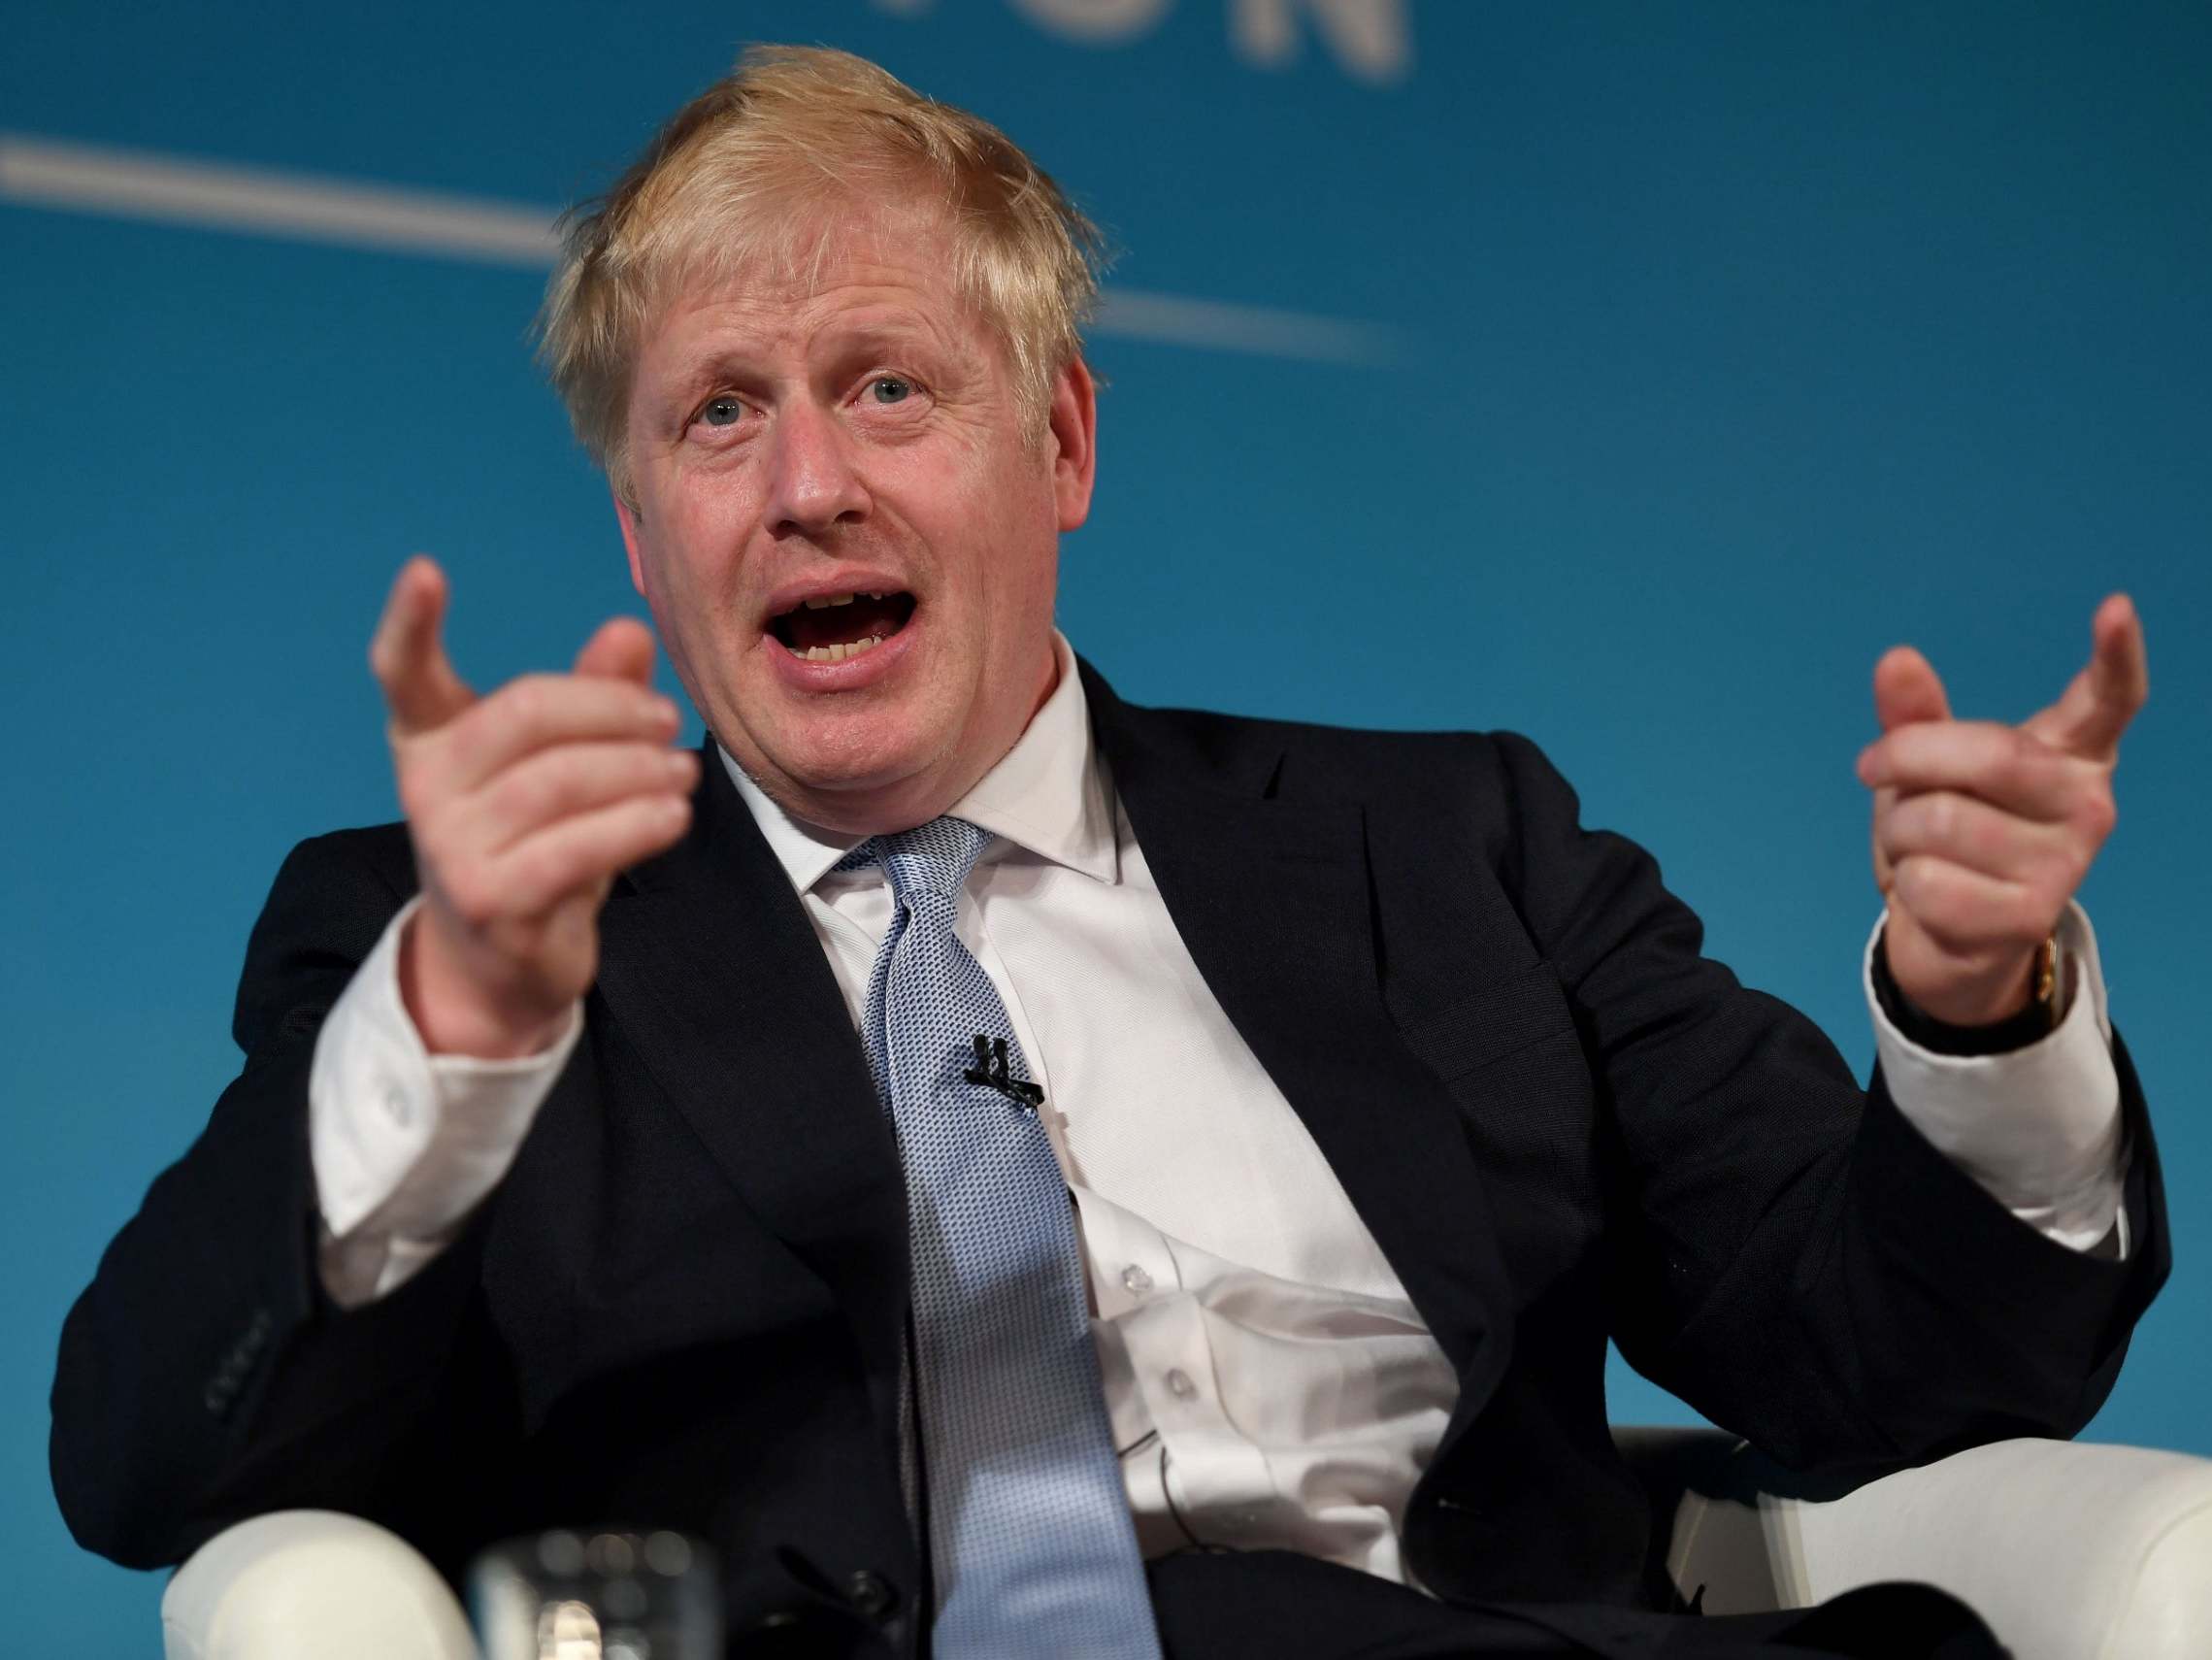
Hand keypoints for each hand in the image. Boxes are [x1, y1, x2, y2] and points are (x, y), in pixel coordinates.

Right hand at [369, 556, 697, 1056]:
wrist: (500, 964)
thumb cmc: (534, 842)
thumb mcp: (561, 764)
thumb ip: (593, 695)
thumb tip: (628, 629)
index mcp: (429, 740)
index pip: (403, 674)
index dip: (409, 623)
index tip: (426, 570)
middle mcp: (427, 789)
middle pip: (525, 715)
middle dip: (612, 709)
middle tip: (668, 721)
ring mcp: (453, 848)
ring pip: (560, 782)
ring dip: (640, 769)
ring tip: (683, 772)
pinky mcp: (494, 902)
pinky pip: (578, 848)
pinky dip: (638, 824)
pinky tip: (674, 815)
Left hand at [1856, 594, 2147, 1026]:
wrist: (1953, 938)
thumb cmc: (1946, 834)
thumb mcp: (1926, 770)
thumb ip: (1915, 718)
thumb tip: (1898, 659)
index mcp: (2070, 754)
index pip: (2110, 699)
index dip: (2117, 655)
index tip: (2115, 607)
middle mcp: (2088, 804)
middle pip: (1990, 754)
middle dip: (1906, 758)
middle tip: (1868, 767)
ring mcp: (2066, 864)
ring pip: (1941, 820)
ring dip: (1896, 831)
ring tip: (1916, 847)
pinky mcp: (2031, 917)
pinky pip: (1927, 881)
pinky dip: (1903, 885)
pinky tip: (1929, 893)